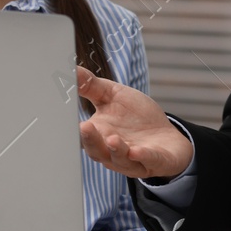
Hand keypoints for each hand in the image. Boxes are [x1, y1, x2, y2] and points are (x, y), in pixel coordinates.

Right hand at [76, 66, 193, 179]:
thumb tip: (72, 68)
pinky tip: (137, 151)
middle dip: (91, 140)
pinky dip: (143, 156)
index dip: (75, 128)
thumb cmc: (136, 117)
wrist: (166, 137)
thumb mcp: (113, 96)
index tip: (65, 116)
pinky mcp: (155, 162)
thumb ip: (91, 86)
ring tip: (112, 139)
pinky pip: (148, 161)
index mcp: (98, 135)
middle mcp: (112, 152)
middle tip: (84, 127)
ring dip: (116, 150)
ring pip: (120, 159)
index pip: (82, 135)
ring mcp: (133, 160)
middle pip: (97, 151)